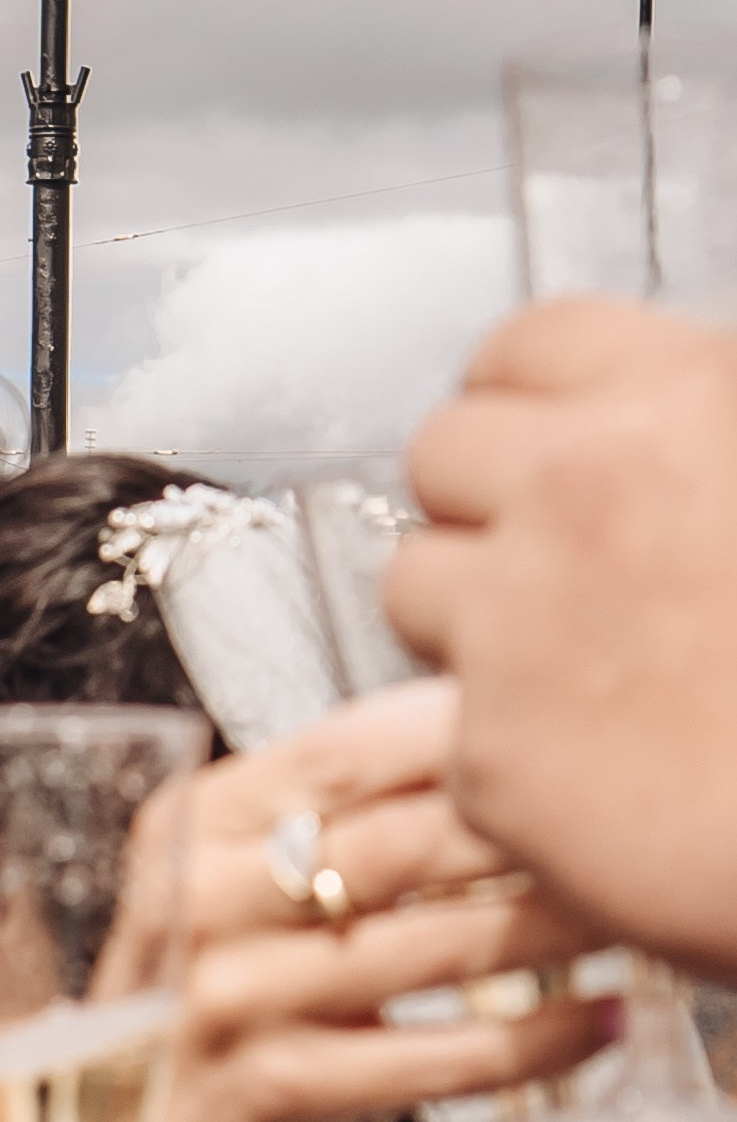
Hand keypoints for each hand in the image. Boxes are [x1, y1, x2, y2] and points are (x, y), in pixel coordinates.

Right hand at [112, 680, 618, 1121]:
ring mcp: (231, 999)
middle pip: (402, 842)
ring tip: (629, 918)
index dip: (464, 736)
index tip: (562, 732)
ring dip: (554, 929)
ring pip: (432, 946)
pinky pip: (435, 1057)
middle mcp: (199, 900)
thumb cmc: (222, 990)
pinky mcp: (271, 1092)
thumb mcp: (242, 880)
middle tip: (619, 829)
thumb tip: (488, 729)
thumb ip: (332, 811)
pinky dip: (534, 1039)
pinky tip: (598, 1021)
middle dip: (531, 833)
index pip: (347, 749)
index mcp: (196, 823)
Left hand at [387, 297, 736, 971]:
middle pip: (441, 454)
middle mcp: (584, 490)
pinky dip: (509, 752)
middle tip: (556, 570)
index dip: (529, 404)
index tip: (546, 448)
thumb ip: (706, 434)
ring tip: (580, 675)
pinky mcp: (491, 751)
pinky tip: (600, 773)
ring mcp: (520, 620)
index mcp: (684, 402)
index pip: (525, 348)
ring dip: (473, 620)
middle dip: (484, 504)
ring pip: (414, 584)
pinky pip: (448, 723)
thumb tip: (659, 423)